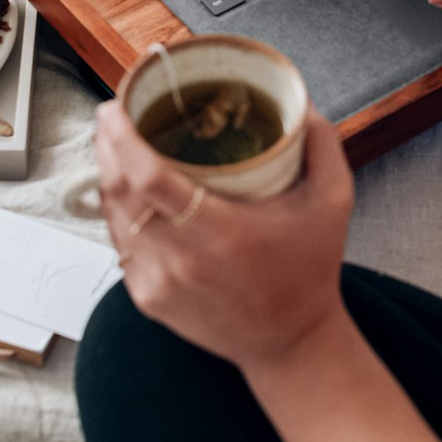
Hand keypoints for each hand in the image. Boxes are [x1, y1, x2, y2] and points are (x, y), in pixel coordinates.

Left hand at [96, 101, 353, 371]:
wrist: (291, 342)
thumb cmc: (311, 268)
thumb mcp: (333, 201)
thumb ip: (322, 144)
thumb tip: (299, 98)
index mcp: (221, 231)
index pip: (148, 178)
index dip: (122, 139)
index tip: (118, 106)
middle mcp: (181, 259)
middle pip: (119, 192)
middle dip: (107, 145)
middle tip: (115, 113)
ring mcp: (158, 282)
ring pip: (114, 217)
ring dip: (109, 175)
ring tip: (117, 144)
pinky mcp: (148, 298)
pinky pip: (122, 244)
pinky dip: (120, 212)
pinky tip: (129, 191)